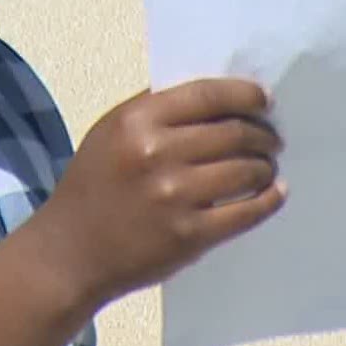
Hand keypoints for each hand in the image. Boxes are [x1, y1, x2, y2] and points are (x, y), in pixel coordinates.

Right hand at [27, 78, 286, 308]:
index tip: (265, 101)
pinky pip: (246, 212)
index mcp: (137, 121)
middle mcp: (157, 154)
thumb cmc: (93, 185)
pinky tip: (275, 192)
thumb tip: (217, 93)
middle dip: (263, 134)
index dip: (246, 95)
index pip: (209, 95)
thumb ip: (156, 107)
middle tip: (272, 139)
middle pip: (234, 133)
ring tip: (267, 167)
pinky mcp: (189, 235)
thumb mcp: (111, 131)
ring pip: (246, 171)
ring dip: (266, 166)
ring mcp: (174, 196)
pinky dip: (268, 200)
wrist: (70, 252)